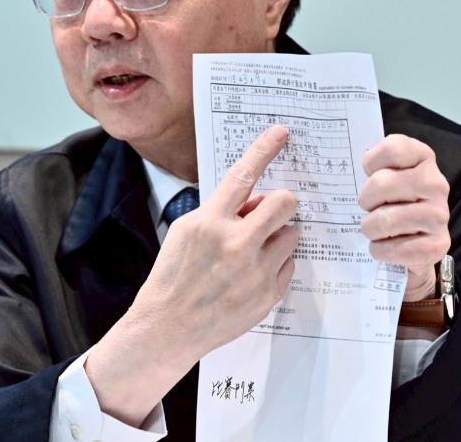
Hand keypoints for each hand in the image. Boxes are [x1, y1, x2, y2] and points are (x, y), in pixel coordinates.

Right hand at [86, 125, 297, 424]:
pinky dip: (277, 263)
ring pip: (292, 234)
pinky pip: (290, 264)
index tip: (280, 133)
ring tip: (254, 250)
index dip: (263, 150)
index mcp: (210, 223)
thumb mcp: (186, 231)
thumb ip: (220, 211)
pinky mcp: (268, 295)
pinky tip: (252, 274)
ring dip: (278, 235)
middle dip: (281, 203)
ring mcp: (256, 272)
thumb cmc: (174, 275)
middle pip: (284, 203)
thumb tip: (255, 199)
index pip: (242, 176)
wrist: (169, 327)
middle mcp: (236, 245)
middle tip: (268, 212)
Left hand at [359, 134, 450, 300]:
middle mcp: (436, 183)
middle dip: (365, 200)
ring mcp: (439, 215)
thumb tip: (343, 165)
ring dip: (370, 228)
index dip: (371, 162)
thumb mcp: (386, 174)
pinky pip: (392, 249)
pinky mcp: (438, 245)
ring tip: (376, 228)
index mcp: (423, 158)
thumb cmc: (394, 201)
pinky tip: (386, 245)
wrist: (418, 240)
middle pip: (381, 184)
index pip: (392, 148)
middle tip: (369, 207)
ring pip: (384, 220)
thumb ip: (373, 166)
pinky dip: (380, 250)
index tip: (370, 173)